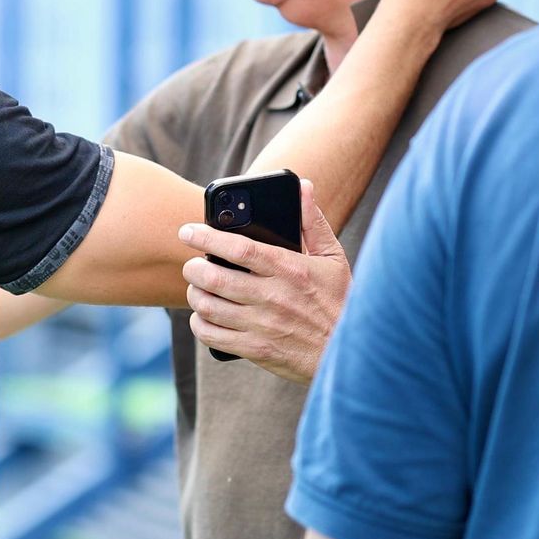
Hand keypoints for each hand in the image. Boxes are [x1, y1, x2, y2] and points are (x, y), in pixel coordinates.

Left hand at [179, 179, 351, 384]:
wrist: (351, 352)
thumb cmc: (340, 301)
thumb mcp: (333, 258)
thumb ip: (313, 222)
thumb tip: (301, 186)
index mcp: (289, 269)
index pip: (238, 248)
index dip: (206, 237)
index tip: (186, 231)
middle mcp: (273, 297)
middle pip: (214, 277)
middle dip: (193, 268)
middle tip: (193, 264)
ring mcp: (262, 325)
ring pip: (208, 306)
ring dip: (195, 294)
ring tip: (198, 287)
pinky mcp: (256, 350)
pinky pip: (212, 336)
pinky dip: (199, 323)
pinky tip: (204, 315)